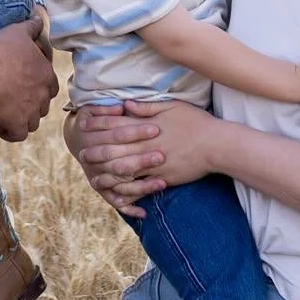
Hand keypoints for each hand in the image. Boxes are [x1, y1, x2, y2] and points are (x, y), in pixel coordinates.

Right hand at [0, 18, 57, 140]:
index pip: (51, 86)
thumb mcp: (18, 32)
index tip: (27, 86)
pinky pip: (19, 134)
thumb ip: (31, 26)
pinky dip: (12, 133)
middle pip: (43, 105)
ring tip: (10, 117)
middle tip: (17, 102)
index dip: (40, 87)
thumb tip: (38, 15)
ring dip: (24, 120)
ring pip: (33, 121)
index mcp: (46, 73)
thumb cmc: (1, 49)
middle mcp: (42, 94)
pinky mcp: (17, 123)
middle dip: (33, 105)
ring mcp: (31, 110)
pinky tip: (3, 129)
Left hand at [68, 98, 217, 212]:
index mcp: (146, 126)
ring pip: (124, 171)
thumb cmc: (196, 122)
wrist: (217, 145)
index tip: (85, 128)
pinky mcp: (162, 178)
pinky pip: (140, 188)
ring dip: (107, 175)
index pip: (116, 125)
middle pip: (115, 149)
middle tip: (82, 155)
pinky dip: (127, 193)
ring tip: (94, 179)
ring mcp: (154, 163)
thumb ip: (146, 106)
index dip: (98, 127)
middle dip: (96, 153)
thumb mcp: (172, 106)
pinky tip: (117, 195)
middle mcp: (146, 145)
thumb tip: (125, 104)